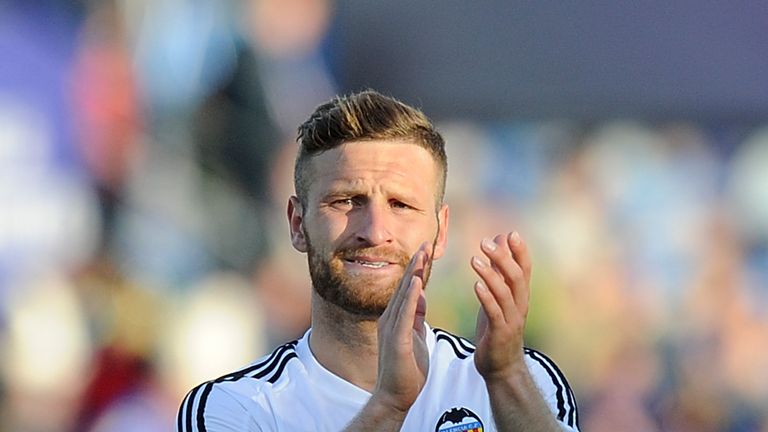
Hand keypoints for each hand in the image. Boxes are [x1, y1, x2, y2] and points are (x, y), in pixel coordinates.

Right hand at [372, 242, 430, 412]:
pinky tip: (417, 281)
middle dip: (416, 264)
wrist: (396, 396)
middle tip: (426, 242)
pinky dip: (411, 296)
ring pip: (404, 295)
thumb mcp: (414, 336)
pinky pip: (404, 313)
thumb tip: (421, 297)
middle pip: (405, 286)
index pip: (409, 289)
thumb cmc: (406, 371)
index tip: (426, 250)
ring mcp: (392, 328)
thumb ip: (415, 316)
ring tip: (422, 254)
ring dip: (413, 273)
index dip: (418, 269)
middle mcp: (391, 319)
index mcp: (397, 318)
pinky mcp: (397, 339)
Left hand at [471, 232, 531, 381]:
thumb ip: (500, 270)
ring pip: (505, 293)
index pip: (525, 269)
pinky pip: (494, 312)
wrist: (501, 367)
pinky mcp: (500, 333)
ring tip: (474, 260)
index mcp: (520, 296)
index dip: (520, 251)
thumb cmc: (498, 328)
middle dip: (502, 258)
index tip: (512, 233)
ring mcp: (512, 319)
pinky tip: (476, 285)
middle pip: (516, 277)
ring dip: (490, 275)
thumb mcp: (499, 297)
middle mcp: (520, 305)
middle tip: (485, 242)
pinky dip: (486, 298)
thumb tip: (500, 241)